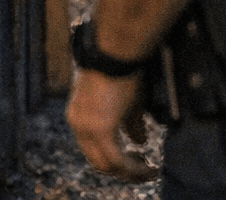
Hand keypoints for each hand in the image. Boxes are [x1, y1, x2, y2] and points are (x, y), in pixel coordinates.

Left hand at [66, 67, 157, 181]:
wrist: (115, 54)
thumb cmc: (121, 71)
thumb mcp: (126, 102)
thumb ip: (130, 124)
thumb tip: (140, 141)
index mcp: (78, 116)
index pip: (92, 149)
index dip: (113, 160)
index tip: (135, 160)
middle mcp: (77, 124)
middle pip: (97, 161)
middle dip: (122, 171)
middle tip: (143, 172)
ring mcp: (86, 128)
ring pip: (107, 164)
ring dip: (130, 172)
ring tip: (149, 171)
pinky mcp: (100, 129)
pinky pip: (117, 160)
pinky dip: (133, 168)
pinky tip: (147, 168)